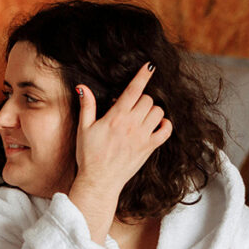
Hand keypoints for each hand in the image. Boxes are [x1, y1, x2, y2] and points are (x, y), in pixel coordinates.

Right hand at [68, 63, 171, 241]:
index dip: (143, 75)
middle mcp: (132, 125)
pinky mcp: (149, 148)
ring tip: (140, 117)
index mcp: (116, 117)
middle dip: (140, 99)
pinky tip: (156, 125)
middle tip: (129, 108)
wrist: (99, 181)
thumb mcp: (83, 129)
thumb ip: (87, 106)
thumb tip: (82, 87)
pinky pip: (166, 130)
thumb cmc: (89, 156)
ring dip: (151, 111)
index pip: (133, 90)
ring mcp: (142, 137)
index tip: (150, 66)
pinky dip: (165, 125)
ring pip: (158, 112)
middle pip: (147, 99)